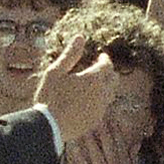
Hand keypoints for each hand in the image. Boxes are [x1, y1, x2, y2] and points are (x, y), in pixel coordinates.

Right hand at [34, 38, 129, 156]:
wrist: (49, 126)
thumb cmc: (50, 96)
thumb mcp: (55, 71)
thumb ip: (70, 54)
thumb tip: (81, 37)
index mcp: (93, 79)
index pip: (107, 65)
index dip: (105, 59)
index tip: (100, 56)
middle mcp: (101, 93)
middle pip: (114, 79)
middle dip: (109, 72)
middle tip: (100, 69)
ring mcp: (100, 108)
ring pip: (110, 94)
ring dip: (106, 86)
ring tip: (94, 84)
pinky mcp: (96, 120)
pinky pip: (103, 107)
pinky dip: (100, 100)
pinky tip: (88, 100)